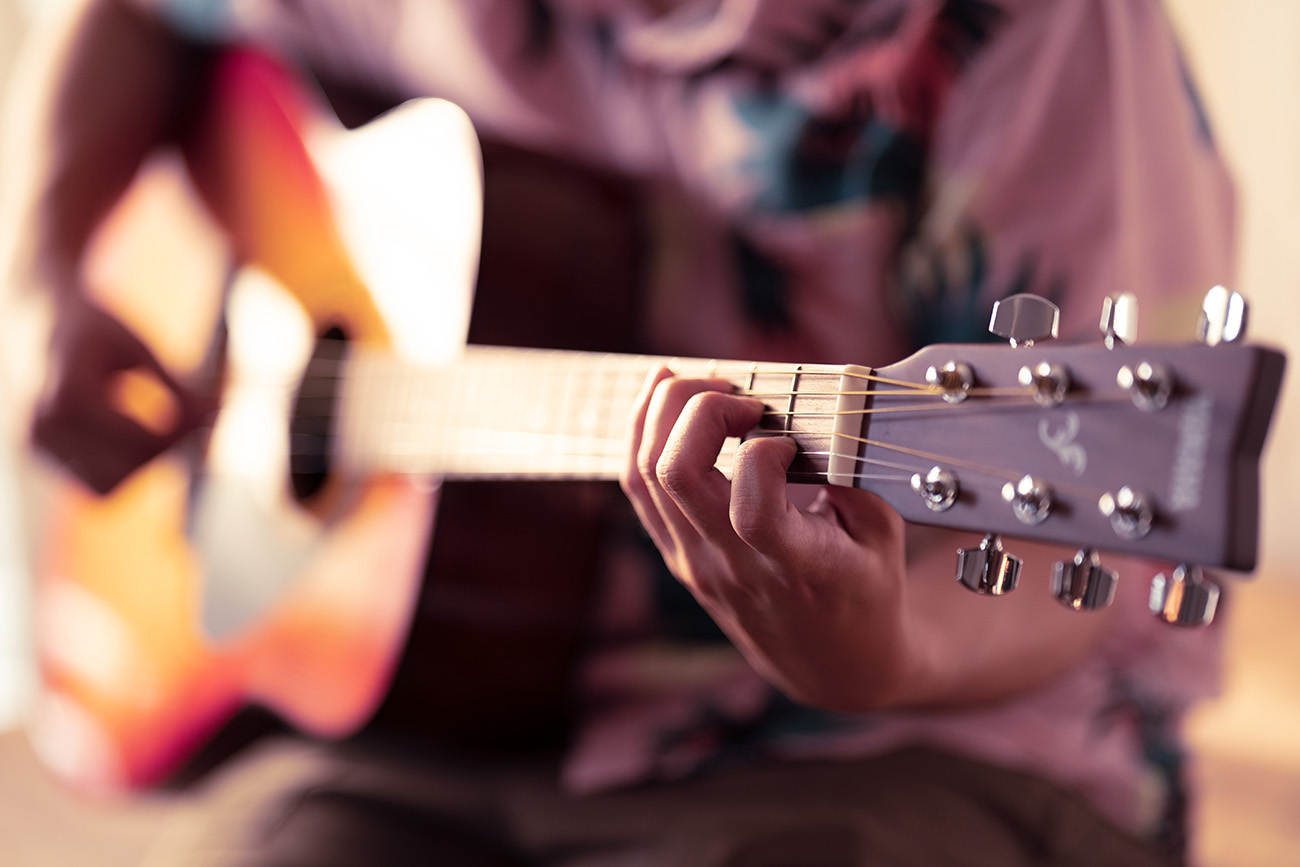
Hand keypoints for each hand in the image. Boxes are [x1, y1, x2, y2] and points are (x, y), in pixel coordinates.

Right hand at [31, 294, 213, 494]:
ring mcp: (38, 448)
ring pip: (111, 485)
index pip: (141, 440)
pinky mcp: (43, 459)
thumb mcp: (142, 350)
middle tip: (196, 422)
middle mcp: (45, 427)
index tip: (211, 413)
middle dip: (167, 450)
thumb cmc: (100, 334)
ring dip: (145, 465)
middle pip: (127, 469)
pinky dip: (124, 470)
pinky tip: (135, 439)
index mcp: (69, 395)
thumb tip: (214, 416)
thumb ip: (177, 388)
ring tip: (163, 429)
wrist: (49, 326)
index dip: (183, 432)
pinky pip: (96, 485)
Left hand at [621, 368, 913, 710]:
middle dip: (700, 407)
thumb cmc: (865, 592)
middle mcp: (733, 566)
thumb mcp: (884, 536)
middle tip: (739, 394)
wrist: (831, 665)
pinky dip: (642, 434)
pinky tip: (663, 399)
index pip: (751, 511)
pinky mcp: (676, 555)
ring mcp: (694, 562)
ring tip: (700, 382)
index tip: (789, 438)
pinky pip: (638, 489)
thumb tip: (817, 414)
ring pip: (646, 475)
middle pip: (678, 474)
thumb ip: (853, 475)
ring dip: (663, 411)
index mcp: (795, 567)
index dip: (763, 454)